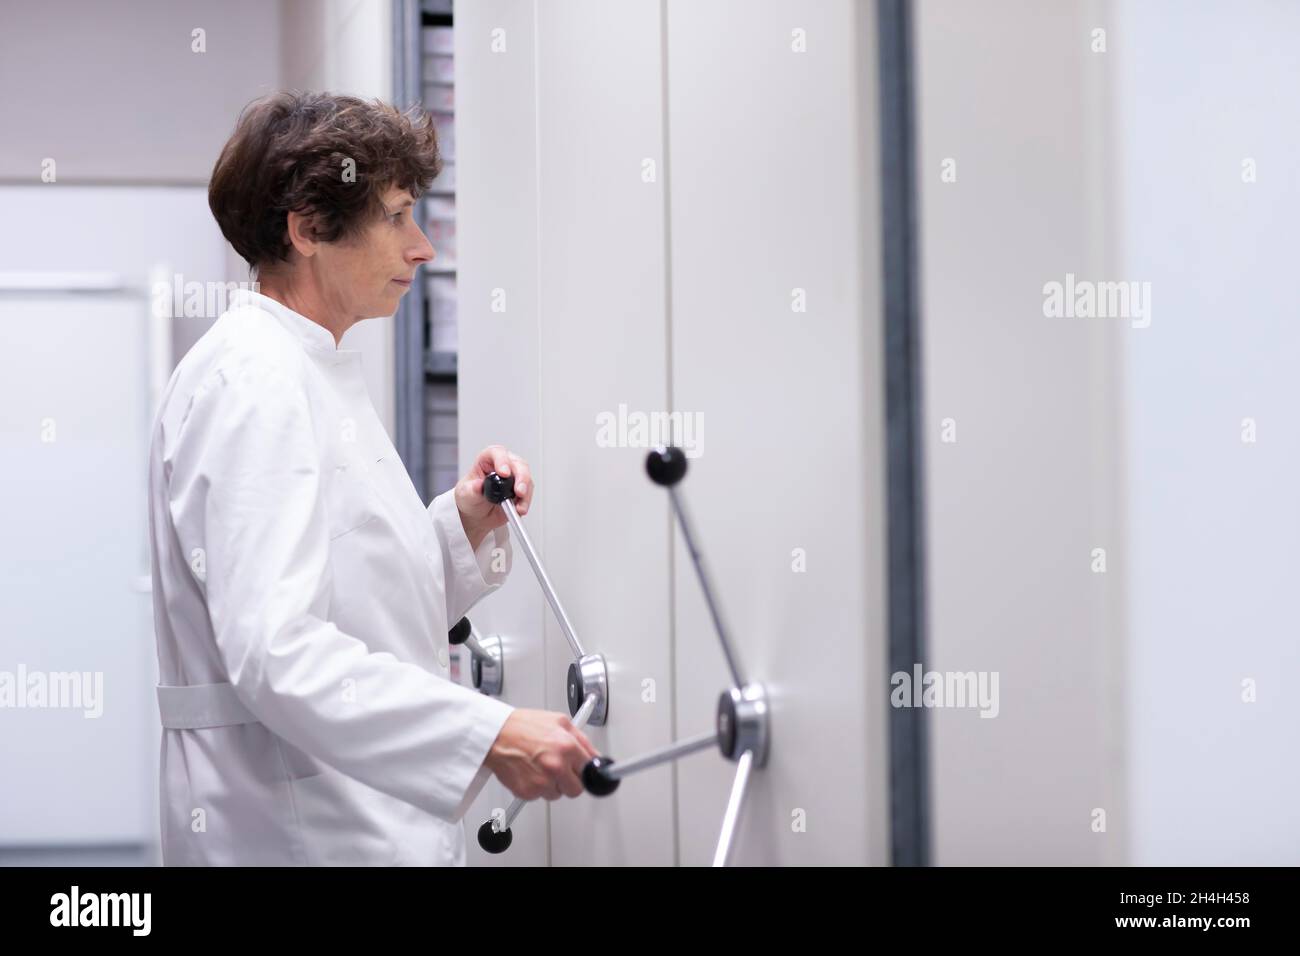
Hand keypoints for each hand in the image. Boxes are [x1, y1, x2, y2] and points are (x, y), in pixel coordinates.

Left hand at [454, 445, 533, 548]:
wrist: (477, 514)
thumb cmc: (470, 497)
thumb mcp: (466, 494)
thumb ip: (472, 490)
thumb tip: (478, 485)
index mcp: (487, 460)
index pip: (497, 453)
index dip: (502, 461)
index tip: (504, 473)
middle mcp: (503, 465)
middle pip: (518, 464)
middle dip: (521, 477)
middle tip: (519, 491)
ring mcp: (514, 477)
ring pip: (526, 478)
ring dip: (525, 492)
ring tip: (519, 506)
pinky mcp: (521, 489)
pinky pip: (528, 492)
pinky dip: (526, 501)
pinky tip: (520, 509)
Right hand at [484, 709, 598, 800]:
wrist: (495, 735)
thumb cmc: (523, 726)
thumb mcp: (559, 722)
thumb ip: (581, 740)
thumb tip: (595, 756)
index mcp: (567, 747)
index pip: (591, 771)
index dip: (587, 771)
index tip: (586, 773)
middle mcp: (556, 767)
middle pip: (577, 789)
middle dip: (571, 781)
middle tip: (561, 770)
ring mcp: (542, 782)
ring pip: (558, 794)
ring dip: (552, 785)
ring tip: (540, 766)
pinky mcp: (528, 792)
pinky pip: (540, 797)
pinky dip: (536, 788)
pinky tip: (530, 771)